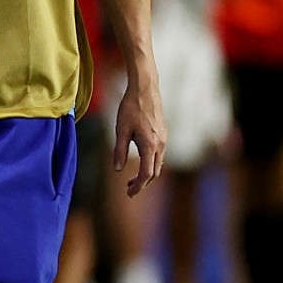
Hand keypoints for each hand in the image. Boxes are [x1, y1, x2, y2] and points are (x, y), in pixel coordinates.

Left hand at [113, 71, 166, 197]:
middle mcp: (161, 145)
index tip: (129, 193)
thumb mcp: (121, 129)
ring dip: (147, 173)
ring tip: (133, 177)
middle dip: (142, 183)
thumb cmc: (131, 108)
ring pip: (158, 164)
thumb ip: (119, 151)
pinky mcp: (164, 133)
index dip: (137, 186)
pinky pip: (160, 154)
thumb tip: (118, 169)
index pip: (146, 174)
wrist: (145, 89)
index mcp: (150, 146)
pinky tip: (141, 160)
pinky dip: (151, 163)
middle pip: (154, 172)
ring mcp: (164, 139)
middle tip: (128, 188)